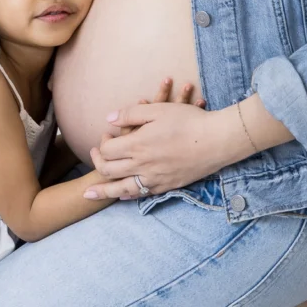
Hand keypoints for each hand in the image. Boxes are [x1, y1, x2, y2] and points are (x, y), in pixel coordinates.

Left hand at [83, 79, 211, 201]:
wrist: (218, 141)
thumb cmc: (189, 121)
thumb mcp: (158, 110)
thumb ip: (130, 114)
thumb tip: (109, 119)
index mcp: (137, 146)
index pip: (107, 150)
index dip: (102, 142)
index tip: (108, 134)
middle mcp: (142, 166)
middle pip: (109, 171)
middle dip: (97, 163)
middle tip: (95, 156)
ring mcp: (155, 179)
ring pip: (122, 189)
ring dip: (103, 191)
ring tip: (89, 195)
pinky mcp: (168, 186)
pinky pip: (142, 195)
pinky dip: (128, 195)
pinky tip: (122, 196)